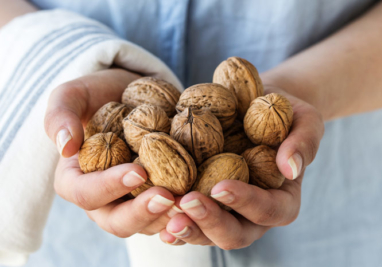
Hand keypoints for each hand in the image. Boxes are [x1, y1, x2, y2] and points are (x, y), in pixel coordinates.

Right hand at [45, 69, 178, 237]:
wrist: (131, 95)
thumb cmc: (99, 95)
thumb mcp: (73, 95)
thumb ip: (60, 115)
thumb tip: (65, 146)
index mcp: (77, 179)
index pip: (85, 193)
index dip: (108, 187)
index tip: (137, 171)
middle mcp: (104, 198)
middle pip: (116, 221)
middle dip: (142, 213)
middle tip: (167, 197)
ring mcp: (132, 201)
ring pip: (147, 225)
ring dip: (168, 219)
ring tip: (191, 204)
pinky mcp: (158, 197)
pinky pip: (169, 217)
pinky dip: (185, 217)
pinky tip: (202, 207)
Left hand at [158, 88, 323, 247]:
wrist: (257, 108)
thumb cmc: (286, 114)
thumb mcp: (305, 120)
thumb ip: (304, 142)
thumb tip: (290, 167)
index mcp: (281, 200)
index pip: (268, 210)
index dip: (246, 203)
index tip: (221, 187)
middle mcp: (252, 215)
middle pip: (234, 233)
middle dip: (210, 222)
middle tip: (186, 203)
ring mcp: (226, 211)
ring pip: (206, 233)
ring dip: (185, 227)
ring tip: (163, 212)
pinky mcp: (204, 202)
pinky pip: (188, 219)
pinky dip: (170, 219)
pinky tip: (153, 210)